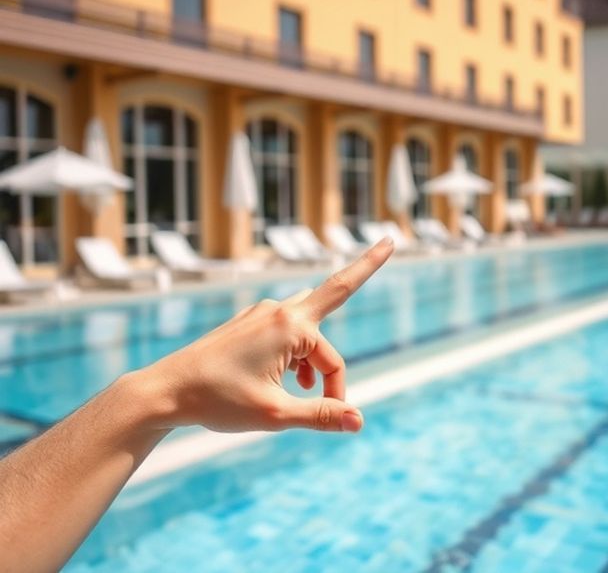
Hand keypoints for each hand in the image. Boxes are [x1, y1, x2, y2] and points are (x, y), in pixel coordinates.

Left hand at [140, 238, 393, 433]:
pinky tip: (285, 380)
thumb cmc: (217, 401)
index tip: (332, 418)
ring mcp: (261, 312)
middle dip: (364, 269)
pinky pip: (287, 331)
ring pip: (308, 323)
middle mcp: (278, 310)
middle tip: (389, 240)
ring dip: (316, 352)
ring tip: (307, 386)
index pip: (333, 361)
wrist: (164, 391)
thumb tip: (359, 420)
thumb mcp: (274, 414)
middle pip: (334, 293)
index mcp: (289, 326)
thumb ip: (320, 414)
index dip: (337, 393)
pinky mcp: (248, 322)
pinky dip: (295, 353)